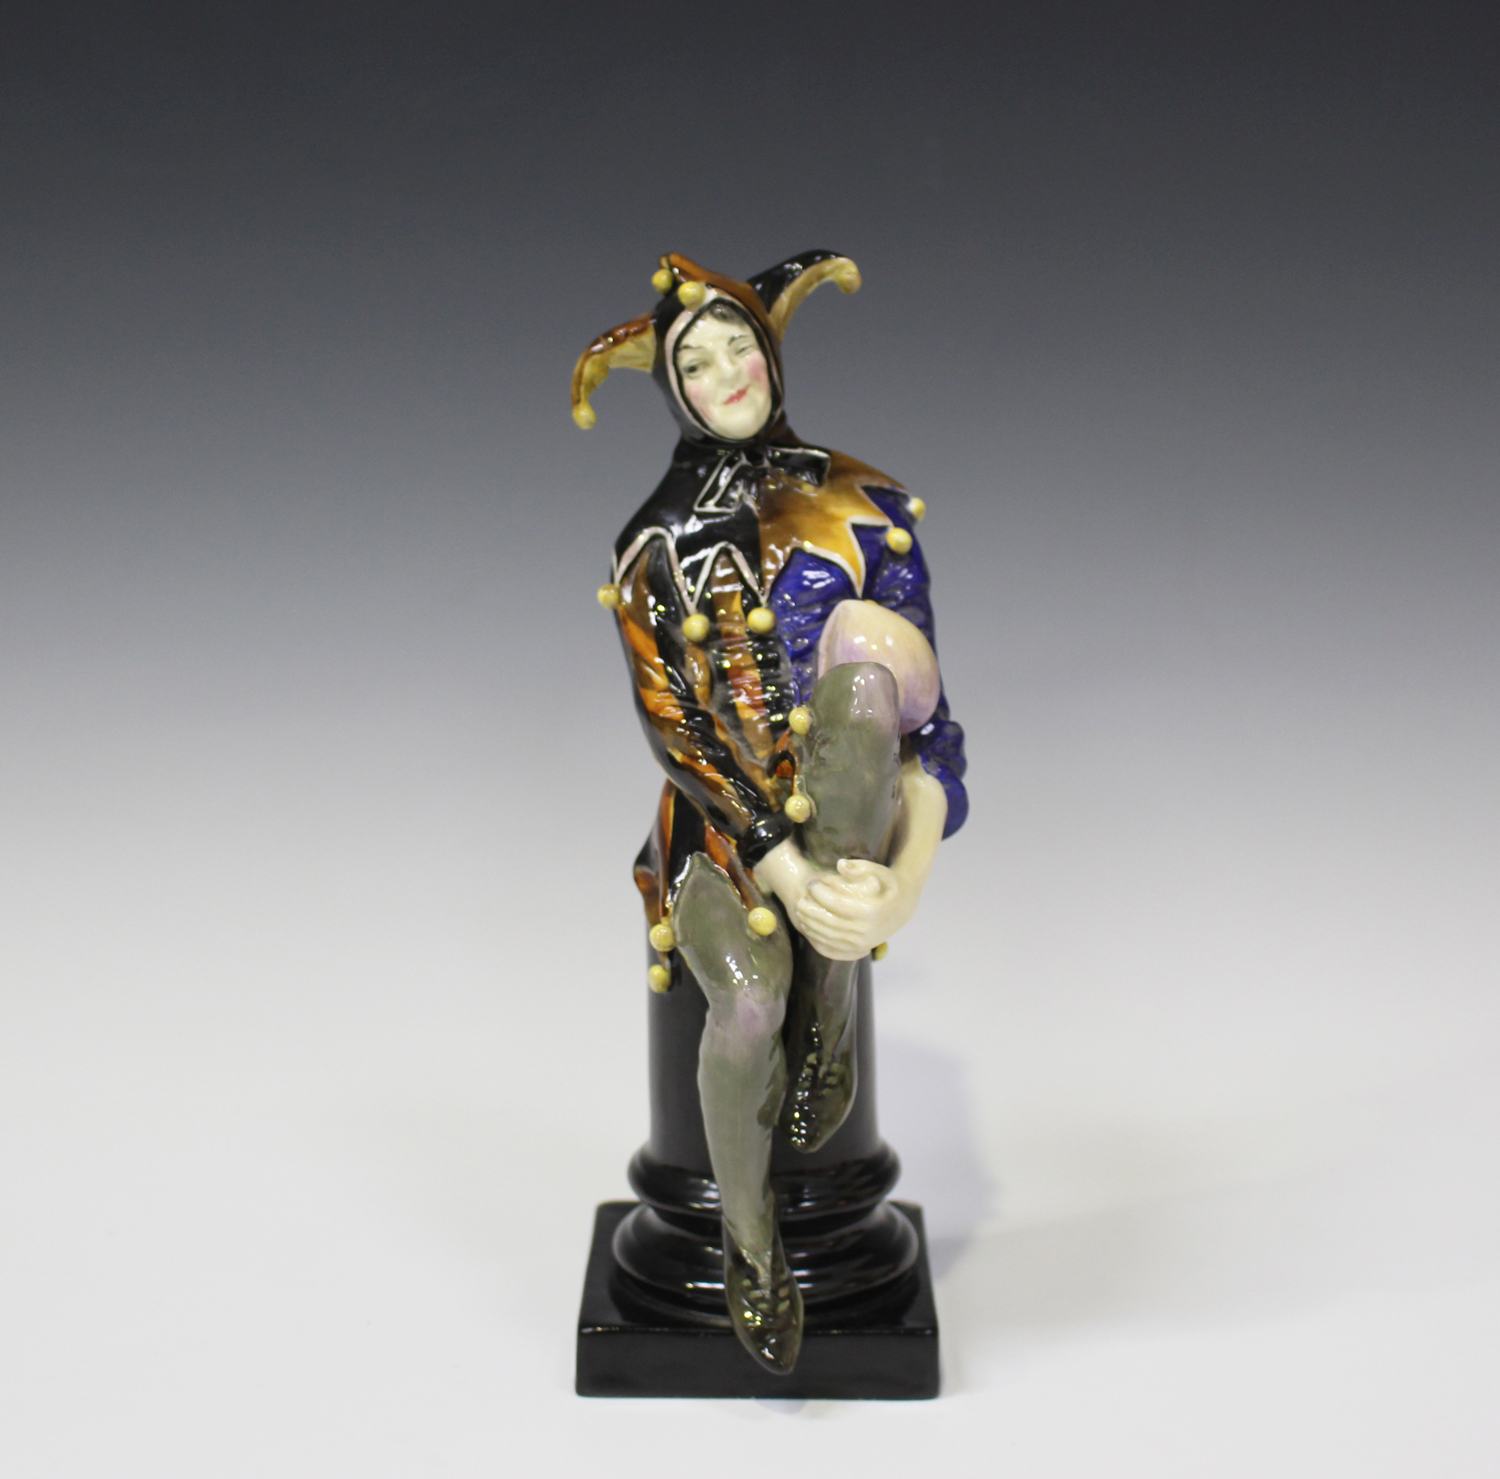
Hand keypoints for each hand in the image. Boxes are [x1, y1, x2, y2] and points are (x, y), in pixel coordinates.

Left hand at [793, 858, 914, 961]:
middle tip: (800, 900)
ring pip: (830, 936)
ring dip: (812, 925)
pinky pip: (835, 947)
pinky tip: (809, 928)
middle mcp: (867, 930)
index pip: (837, 903)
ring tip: (800, 912)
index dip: (820, 893)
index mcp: (871, 911)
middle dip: (811, 911)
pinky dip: (819, 938)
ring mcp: (863, 943)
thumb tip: (840, 865)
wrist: (903, 906)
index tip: (811, 883)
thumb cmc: (887, 884)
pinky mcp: (860, 949)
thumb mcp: (878, 871)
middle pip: (830, 922)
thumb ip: (859, 867)